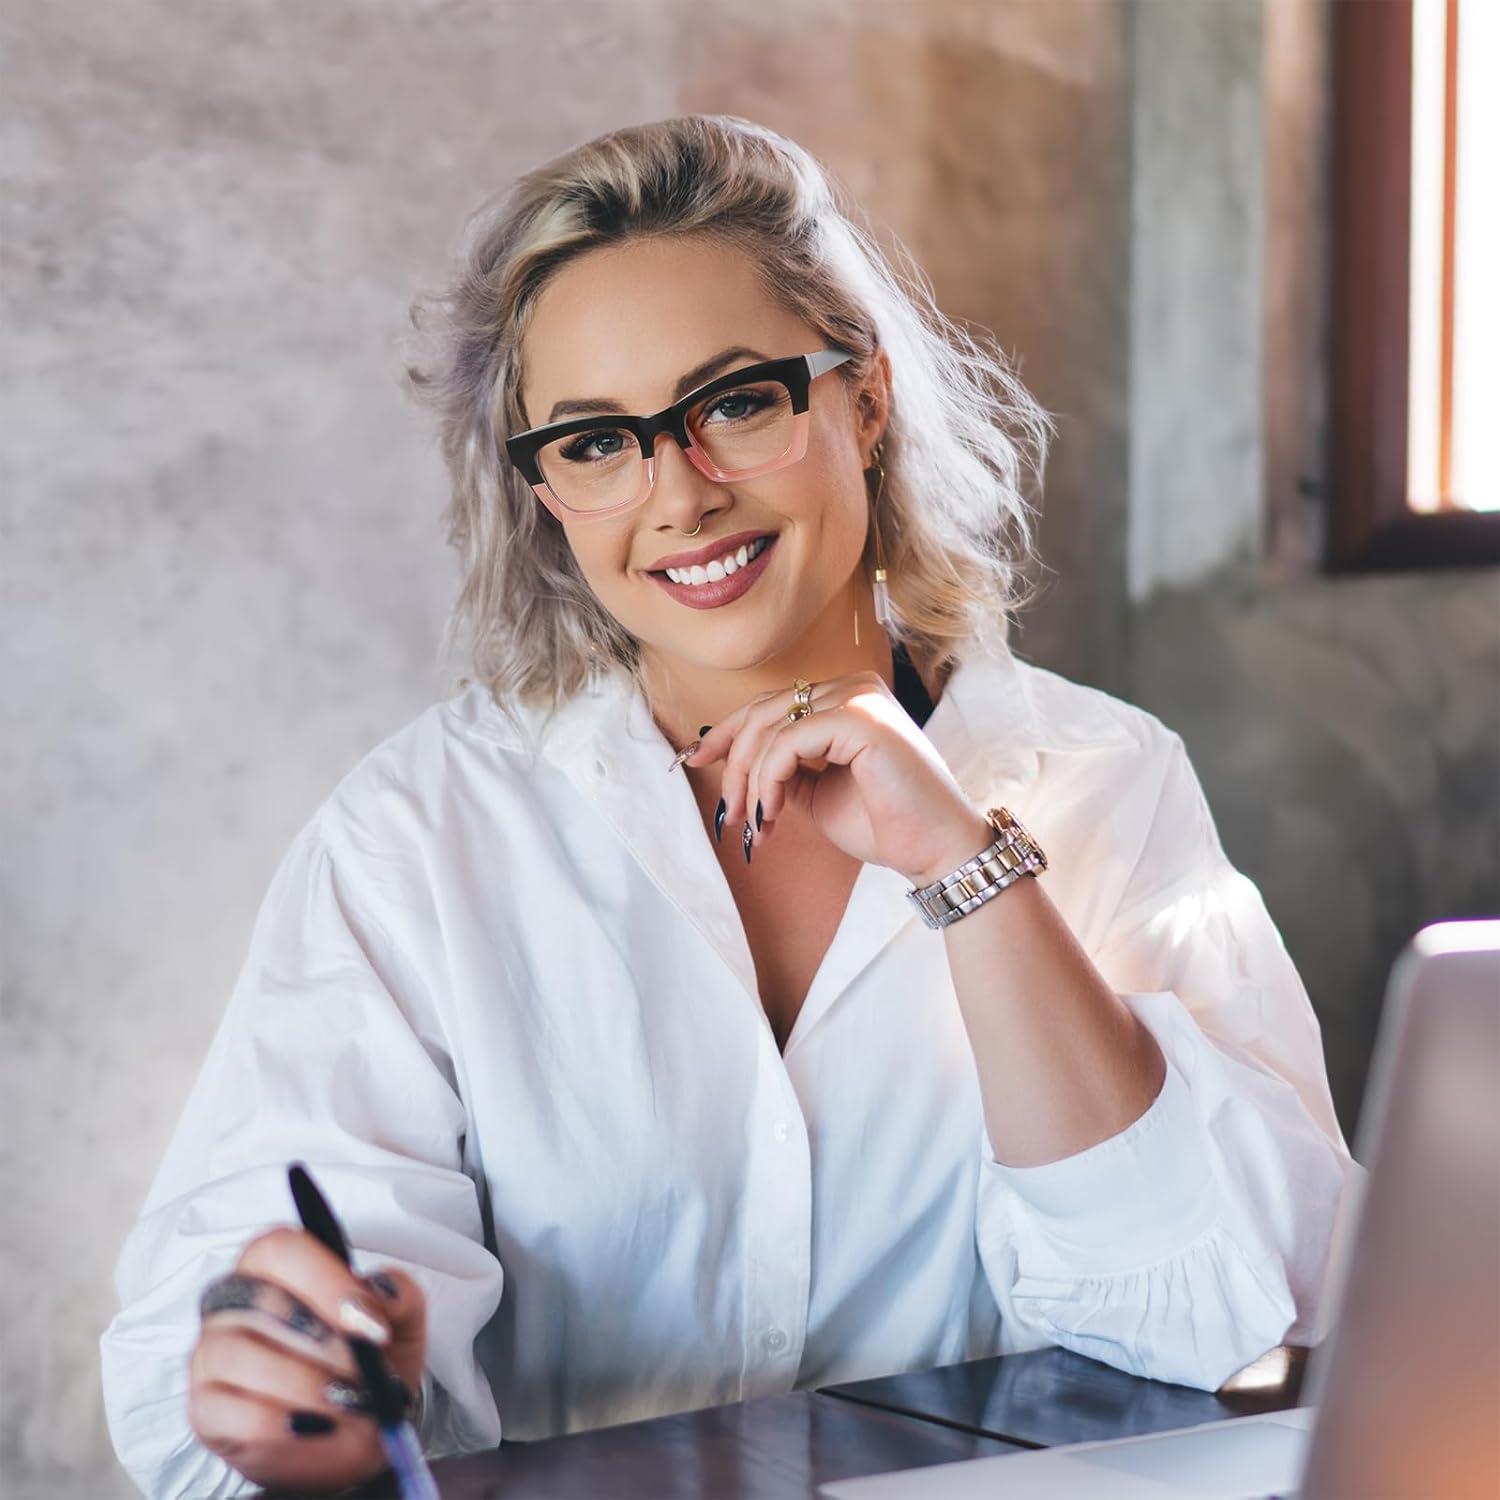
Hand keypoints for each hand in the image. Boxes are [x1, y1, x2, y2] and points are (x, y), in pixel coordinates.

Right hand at [188, 1227, 426, 1493]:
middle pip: (256, 1298)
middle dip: (318, 1338)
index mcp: (279, 1266)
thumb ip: (399, 1297)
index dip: (324, 1280)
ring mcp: (211, 1355)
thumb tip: (381, 1293)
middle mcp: (235, 1302)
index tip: (366, 1320)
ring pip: (237, 1354)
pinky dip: (275, 1422)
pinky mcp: (205, 1409)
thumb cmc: (369, 1365)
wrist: (356, 1434)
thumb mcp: (399, 1325)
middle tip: (362, 1369)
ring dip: (302, 1383)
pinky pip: (223, 1409)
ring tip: (347, 1403)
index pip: (281, 1249)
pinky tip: (314, 1427)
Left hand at [688, 669, 992, 884]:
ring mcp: (859, 697)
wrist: (934, 850)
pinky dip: (770, 780)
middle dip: (733, 764)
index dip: (727, 732)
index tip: (696, 760)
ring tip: (754, 823)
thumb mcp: (817, 791)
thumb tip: (732, 760)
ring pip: (770, 727)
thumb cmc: (884, 824)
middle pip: (763, 711)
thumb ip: (784, 768)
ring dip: (750, 781)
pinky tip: (773, 812)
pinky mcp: (860, 719)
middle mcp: (853, 686)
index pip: (771, 703)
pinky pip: (788, 743)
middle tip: (729, 814)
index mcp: (847, 697)